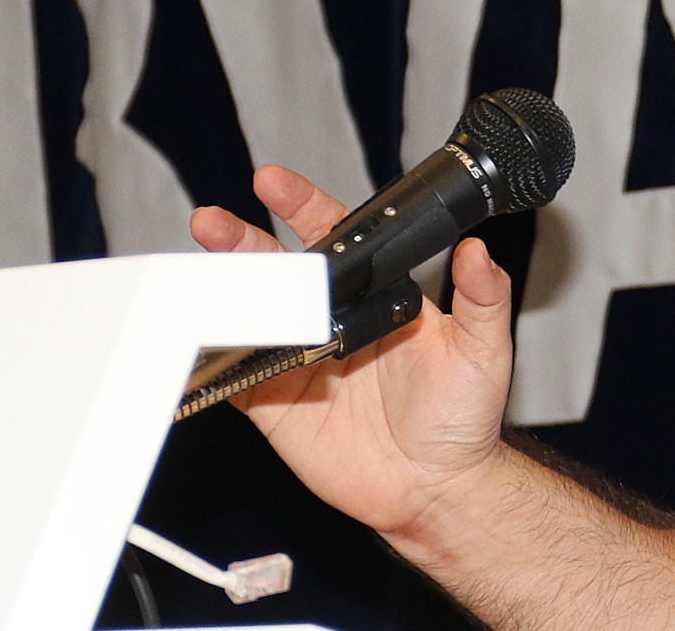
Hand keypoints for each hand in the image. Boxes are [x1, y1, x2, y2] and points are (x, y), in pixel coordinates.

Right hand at [189, 166, 516, 540]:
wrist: (437, 489)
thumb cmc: (463, 417)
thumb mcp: (482, 350)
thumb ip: (482, 298)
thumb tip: (477, 250)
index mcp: (374, 297)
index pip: (335, 238)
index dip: (302, 207)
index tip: (274, 183)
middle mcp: (332, 321)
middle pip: (278, 271)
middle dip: (240, 242)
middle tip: (211, 223)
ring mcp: (300, 361)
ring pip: (250, 316)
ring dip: (219, 291)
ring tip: (193, 270)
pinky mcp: (275, 406)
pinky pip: (234, 377)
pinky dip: (210, 360)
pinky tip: (191, 338)